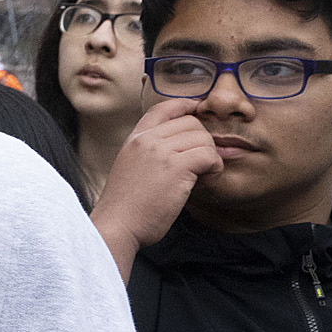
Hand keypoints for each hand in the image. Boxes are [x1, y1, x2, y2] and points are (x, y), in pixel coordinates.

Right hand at [91, 95, 220, 276]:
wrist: (117, 225)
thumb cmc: (126, 205)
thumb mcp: (131, 167)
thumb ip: (150, 152)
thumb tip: (183, 147)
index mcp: (134, 139)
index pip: (164, 108)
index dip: (185, 106)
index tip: (197, 112)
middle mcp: (146, 140)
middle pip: (191, 123)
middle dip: (202, 142)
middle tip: (197, 166)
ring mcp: (160, 152)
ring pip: (204, 138)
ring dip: (210, 158)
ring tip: (199, 178)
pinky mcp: (176, 168)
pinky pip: (209, 156)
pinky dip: (214, 169)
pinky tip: (202, 183)